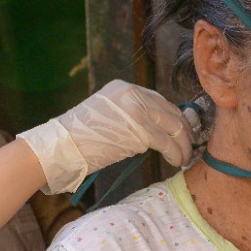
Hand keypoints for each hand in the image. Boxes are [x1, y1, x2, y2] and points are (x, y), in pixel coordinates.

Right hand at [18, 79, 196, 193]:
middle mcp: (132, 93)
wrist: (61, 147)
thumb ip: (130, 117)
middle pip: (170, 111)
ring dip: (182, 145)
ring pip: (173, 126)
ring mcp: (136, 109)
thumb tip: (156, 132)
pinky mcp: (138, 129)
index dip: (173, 118)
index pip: (158, 101)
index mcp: (124, 88)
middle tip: (190, 145)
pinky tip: (176, 162)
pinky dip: (175, 153)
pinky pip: (166, 141)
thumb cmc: (79, 140)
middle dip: (184, 130)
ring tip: (184, 158)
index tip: (181, 132)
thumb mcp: (107, 117)